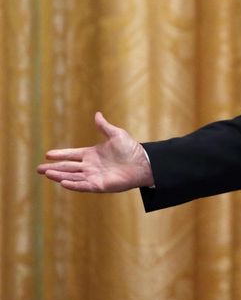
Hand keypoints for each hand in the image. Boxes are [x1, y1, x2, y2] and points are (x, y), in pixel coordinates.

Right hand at [37, 112, 153, 192]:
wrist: (144, 163)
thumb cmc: (132, 149)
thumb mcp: (116, 134)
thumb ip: (104, 127)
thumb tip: (97, 114)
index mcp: (92, 154)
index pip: (72, 155)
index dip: (60, 154)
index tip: (48, 154)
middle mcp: (90, 166)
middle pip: (68, 167)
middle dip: (53, 168)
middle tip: (39, 169)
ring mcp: (94, 176)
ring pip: (72, 176)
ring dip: (59, 175)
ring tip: (47, 173)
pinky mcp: (99, 185)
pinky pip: (83, 186)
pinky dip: (73, 184)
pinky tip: (62, 182)